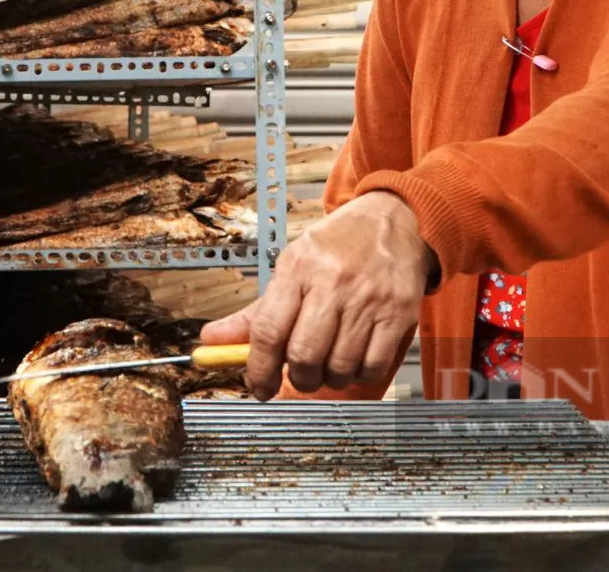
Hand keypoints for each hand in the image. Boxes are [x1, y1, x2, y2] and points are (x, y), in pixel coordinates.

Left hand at [200, 190, 431, 399]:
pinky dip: (359, 374)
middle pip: (304, 354)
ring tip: (329, 365)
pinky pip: (372, 366)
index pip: (268, 330)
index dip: (258, 369)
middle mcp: (332, 284)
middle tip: (300, 375)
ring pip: (339, 367)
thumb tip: (210, 341)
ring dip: (329, 379)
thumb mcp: (292, 267)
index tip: (259, 387)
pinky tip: (355, 360)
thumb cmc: (335, 248)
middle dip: (298, 378)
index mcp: (297, 269)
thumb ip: (253, 312)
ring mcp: (368, 300)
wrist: (394, 221)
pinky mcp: (398, 314)